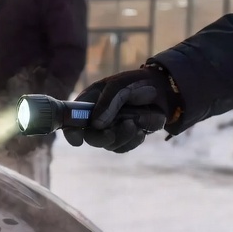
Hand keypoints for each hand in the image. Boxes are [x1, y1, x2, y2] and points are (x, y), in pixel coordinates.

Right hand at [63, 66, 180, 152]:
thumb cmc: (135, 84)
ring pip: (109, 145)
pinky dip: (134, 139)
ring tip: (136, 121)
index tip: (77, 140)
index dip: (71, 131)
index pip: (71, 120)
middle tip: (114, 132)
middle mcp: (96, 119)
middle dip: (102, 138)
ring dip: (124, 135)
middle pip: (90, 138)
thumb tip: (97, 125)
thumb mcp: (119, 86)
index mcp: (88, 103)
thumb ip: (107, 103)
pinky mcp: (124, 138)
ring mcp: (110, 130)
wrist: (162, 90)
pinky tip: (141, 129)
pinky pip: (124, 147)